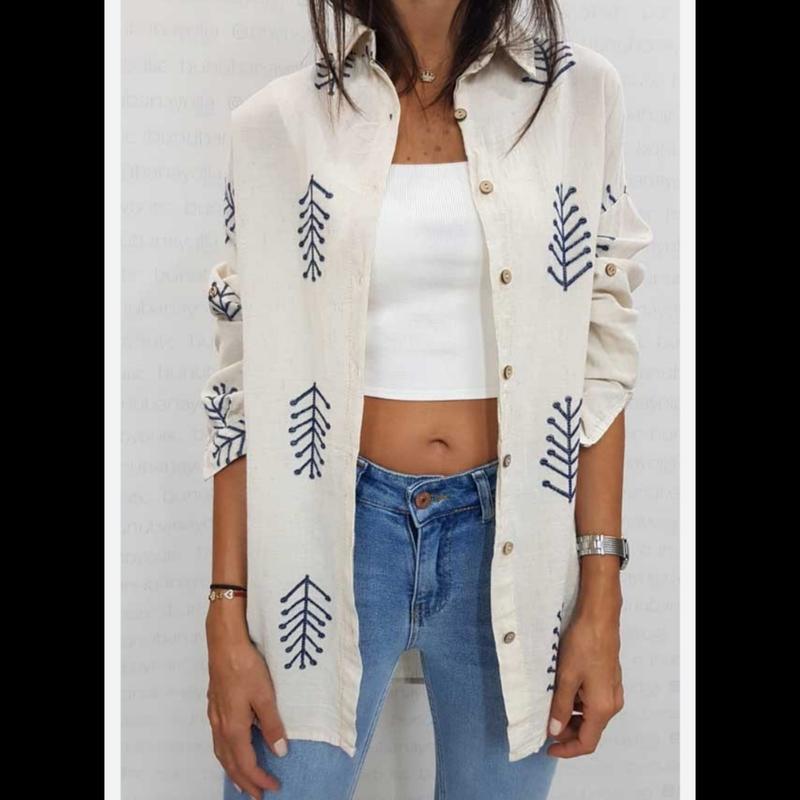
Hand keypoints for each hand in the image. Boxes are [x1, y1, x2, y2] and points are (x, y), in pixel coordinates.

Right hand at [206, 606, 287, 796]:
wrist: (224, 642)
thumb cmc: (245, 666)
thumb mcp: (265, 695)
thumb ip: (271, 725)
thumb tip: (279, 751)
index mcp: (234, 727)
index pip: (246, 763)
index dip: (260, 779)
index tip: (273, 788)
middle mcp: (220, 726)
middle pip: (230, 763)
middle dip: (244, 781)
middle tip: (257, 796)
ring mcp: (215, 715)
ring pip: (221, 753)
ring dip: (233, 770)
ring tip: (243, 780)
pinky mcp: (215, 705)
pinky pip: (218, 740)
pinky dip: (226, 754)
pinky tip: (232, 748)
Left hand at [545, 605, 623, 757]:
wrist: (599, 618)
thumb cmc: (583, 645)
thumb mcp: (566, 677)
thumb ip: (560, 706)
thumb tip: (555, 730)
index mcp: (602, 707)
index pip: (587, 742)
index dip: (567, 749)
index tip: (548, 748)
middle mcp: (612, 703)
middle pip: (589, 729)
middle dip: (567, 732)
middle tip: (544, 725)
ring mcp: (612, 691)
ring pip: (590, 715)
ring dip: (570, 716)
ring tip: (549, 706)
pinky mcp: (609, 679)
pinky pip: (593, 701)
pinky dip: (577, 703)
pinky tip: (561, 691)